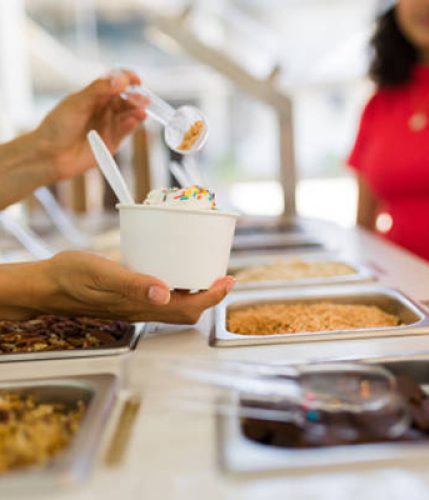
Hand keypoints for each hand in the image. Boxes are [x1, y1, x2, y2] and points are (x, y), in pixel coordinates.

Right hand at [2, 251, 233, 322]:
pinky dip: (180, 286)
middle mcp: (144, 309)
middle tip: (223, 275)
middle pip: (188, 310)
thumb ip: (132, 284)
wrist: (48, 284)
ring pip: (177, 305)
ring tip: (208, 271)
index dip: (212, 297)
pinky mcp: (132, 297)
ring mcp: (138, 305)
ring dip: (198, 292)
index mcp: (141, 306)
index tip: (228, 280)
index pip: (188, 308)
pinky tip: (178, 269)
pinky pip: (164, 297)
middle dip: (211, 296)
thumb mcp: (101, 274)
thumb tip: (164, 293)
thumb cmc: (71, 277)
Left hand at [33, 69, 148, 181]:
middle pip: (125, 99)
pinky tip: (136, 119)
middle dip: (135, 98)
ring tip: (142, 110)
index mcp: (93, 95)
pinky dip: (132, 125)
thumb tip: (120, 80)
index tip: (136, 80)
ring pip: (128, 115)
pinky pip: (126, 131)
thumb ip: (99, 90)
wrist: (51, 155)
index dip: (127, 79)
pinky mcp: (112, 142)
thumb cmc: (57, 126)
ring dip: (137, 111)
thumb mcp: (77, 102)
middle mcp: (103, 109)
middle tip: (143, 99)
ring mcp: (108, 125)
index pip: (115, 82)